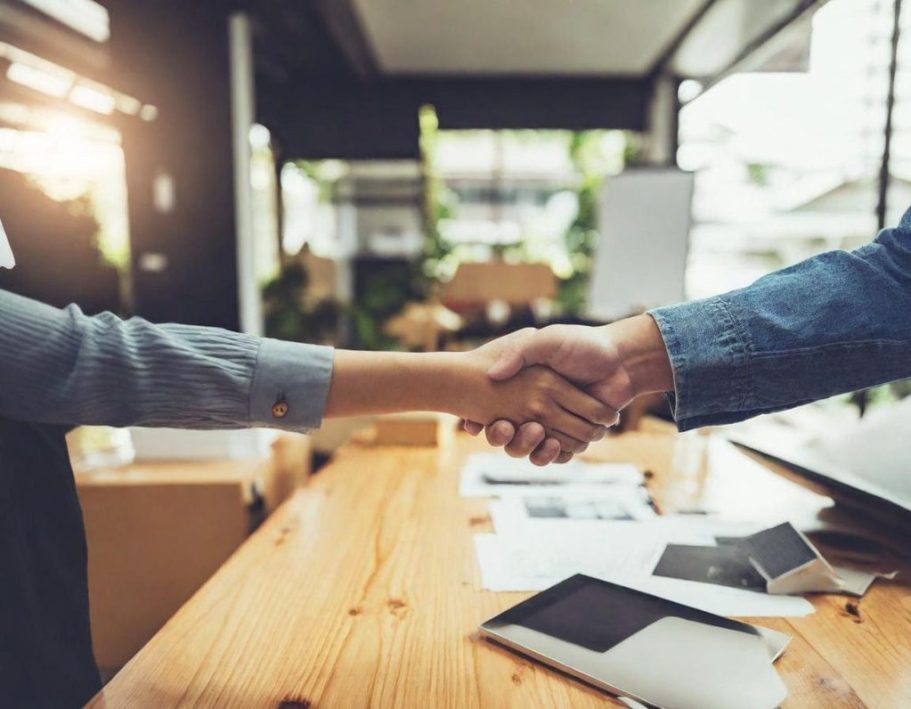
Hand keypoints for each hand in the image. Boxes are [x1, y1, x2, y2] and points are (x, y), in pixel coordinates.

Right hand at [464, 316, 672, 464]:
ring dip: (528, 447)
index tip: (475, 423)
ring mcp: (556, 424)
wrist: (621, 359)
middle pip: (510, 436)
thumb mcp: (545, 340)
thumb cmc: (582, 344)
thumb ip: (519, 353)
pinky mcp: (575, 436)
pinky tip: (554, 443)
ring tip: (535, 432)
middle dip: (503, 438)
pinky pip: (557, 455)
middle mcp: (537, 408)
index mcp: (526, 388)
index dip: (484, 421)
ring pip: (531, 449)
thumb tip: (493, 375)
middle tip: (505, 427)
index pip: (496, 411)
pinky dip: (554, 455)